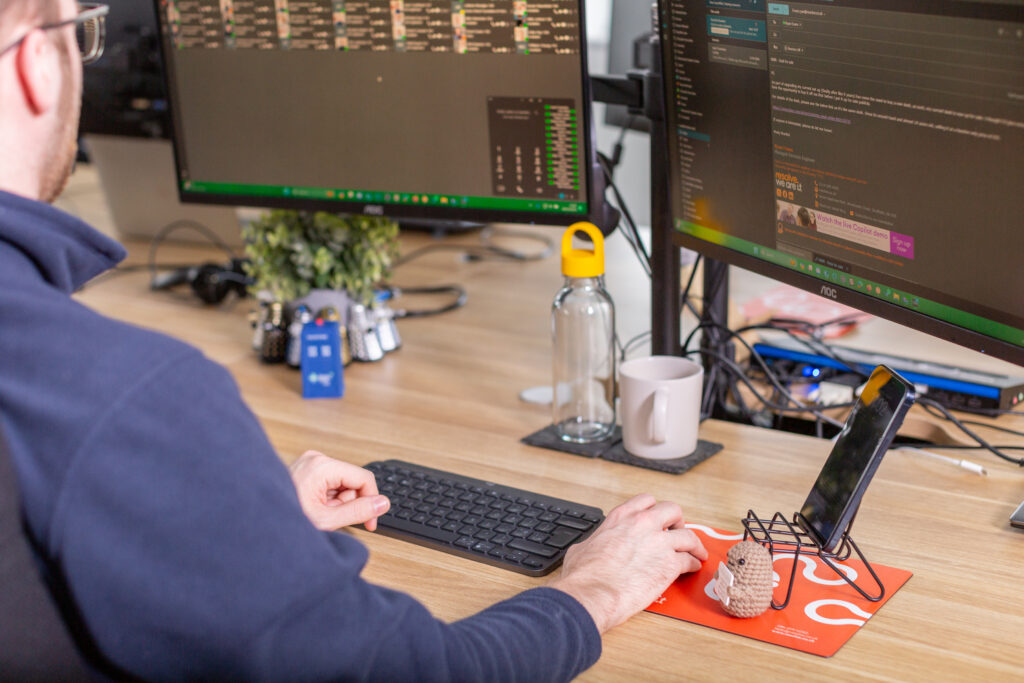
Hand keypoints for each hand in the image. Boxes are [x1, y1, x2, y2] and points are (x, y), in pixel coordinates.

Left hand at [288, 451, 389, 530]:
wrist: (254, 524)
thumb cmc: (284, 521)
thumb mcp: (327, 520)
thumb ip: (359, 511)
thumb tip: (382, 503)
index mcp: (321, 466)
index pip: (364, 478)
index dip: (371, 501)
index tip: (370, 521)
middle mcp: (316, 458)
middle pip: (353, 480)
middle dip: (349, 503)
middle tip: (333, 520)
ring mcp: (309, 462)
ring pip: (342, 483)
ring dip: (338, 502)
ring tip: (320, 515)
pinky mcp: (305, 468)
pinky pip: (329, 482)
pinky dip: (328, 498)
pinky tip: (315, 508)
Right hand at [546, 494, 706, 633]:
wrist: (593, 593)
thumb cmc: (584, 575)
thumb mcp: (584, 546)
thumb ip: (598, 541)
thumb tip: (593, 547)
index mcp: (621, 517)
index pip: (647, 501)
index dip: (655, 510)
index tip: (658, 519)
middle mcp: (643, 524)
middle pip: (673, 511)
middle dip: (678, 521)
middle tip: (677, 532)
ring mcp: (659, 543)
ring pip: (688, 535)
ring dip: (694, 544)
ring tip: (696, 552)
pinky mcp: (670, 564)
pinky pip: (690, 560)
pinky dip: (693, 564)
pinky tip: (692, 568)